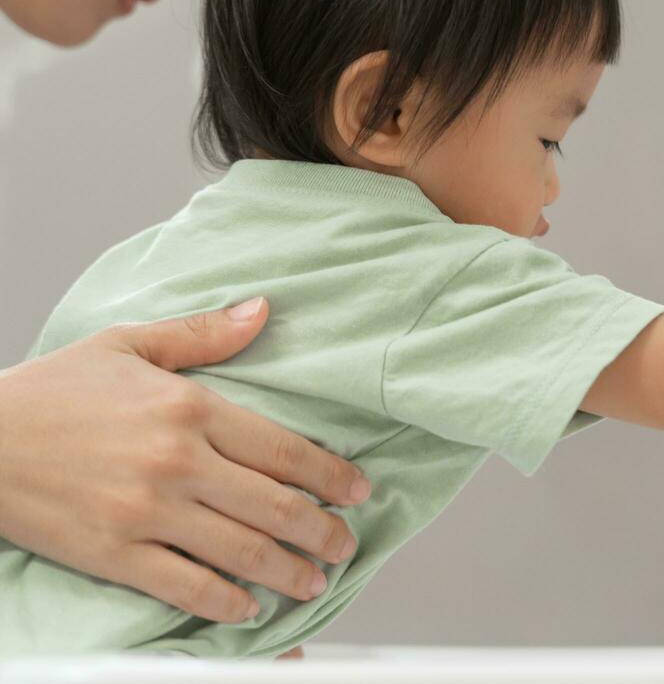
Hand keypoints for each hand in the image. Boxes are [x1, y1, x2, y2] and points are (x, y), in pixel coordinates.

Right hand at [0, 299, 370, 621]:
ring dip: (288, 571)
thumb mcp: (129, 344)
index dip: (331, 475)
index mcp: (190, 408)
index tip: (357, 491)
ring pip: (242, 551)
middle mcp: (178, 462)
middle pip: (275, 505)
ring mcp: (147, 512)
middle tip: (344, 545)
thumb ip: (203, 334)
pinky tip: (248, 606)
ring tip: (312, 580)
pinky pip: (187, 585)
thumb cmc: (53, 390)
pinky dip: (227, 601)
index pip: (284, 448)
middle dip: (322, 531)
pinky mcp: (114, 553)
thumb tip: (263, 310)